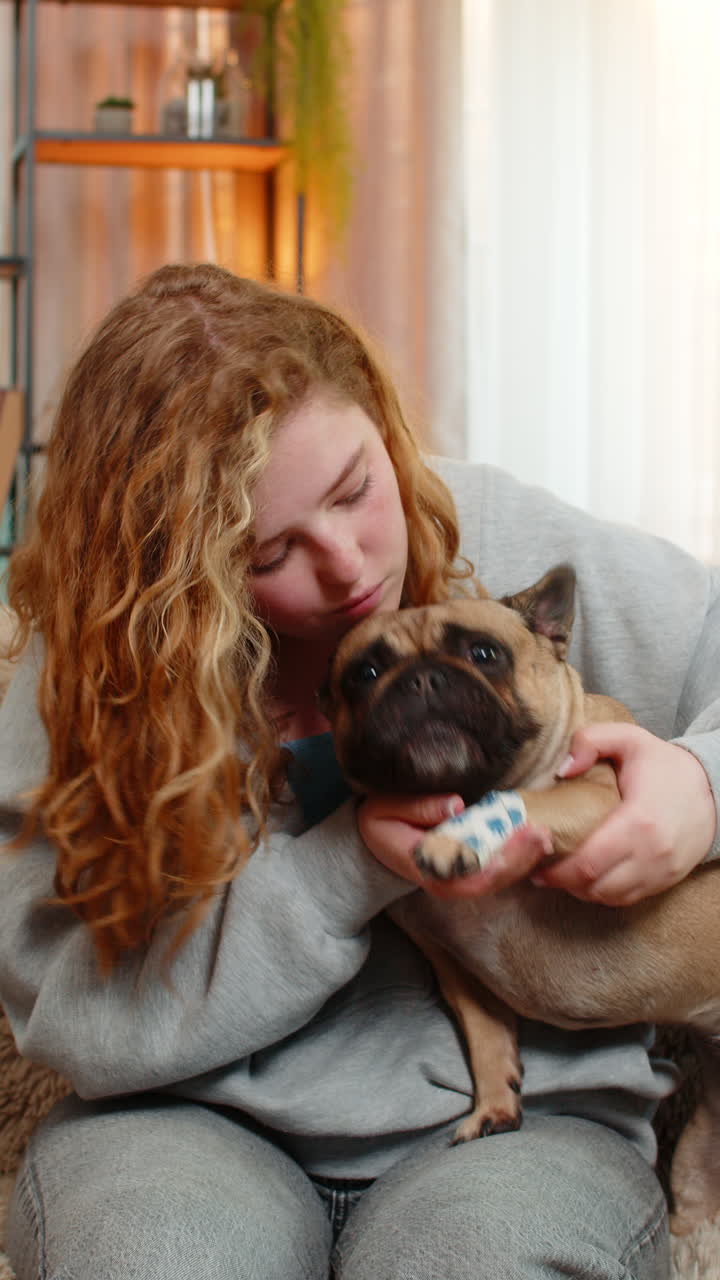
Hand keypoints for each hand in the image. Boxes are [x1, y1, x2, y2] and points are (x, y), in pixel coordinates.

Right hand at [358, 793, 551, 898]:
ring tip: (543, 835)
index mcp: (425, 868)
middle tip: (541, 832)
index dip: (493, 861)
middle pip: (489, 880)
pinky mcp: (471, 870)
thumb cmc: (382, 821)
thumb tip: (456, 805)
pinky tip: (535, 838)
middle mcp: (447, 881)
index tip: (516, 836)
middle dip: (518, 858)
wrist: (377, 840)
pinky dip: (519, 856)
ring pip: (498, 879)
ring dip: (524, 858)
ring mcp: (460, 879)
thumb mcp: (385, 809)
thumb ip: (417, 807)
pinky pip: (499, 869)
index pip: (464, 875)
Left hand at [531, 723, 716, 904]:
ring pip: (610, 898)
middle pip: (595, 886)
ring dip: (581, 891)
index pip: (588, 863)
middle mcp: (650, 854)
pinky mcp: (666, 880)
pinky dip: (604, 893)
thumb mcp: (629, 738)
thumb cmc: (665, 766)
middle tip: (541, 872)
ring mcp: (661, 871)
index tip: (536, 865)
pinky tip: (589, 879)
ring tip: (562, 875)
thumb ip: (590, 740)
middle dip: (562, 883)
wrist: (714, 789)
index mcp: (637, 821)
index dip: (557, 872)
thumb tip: (562, 770)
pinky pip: (628, 899)